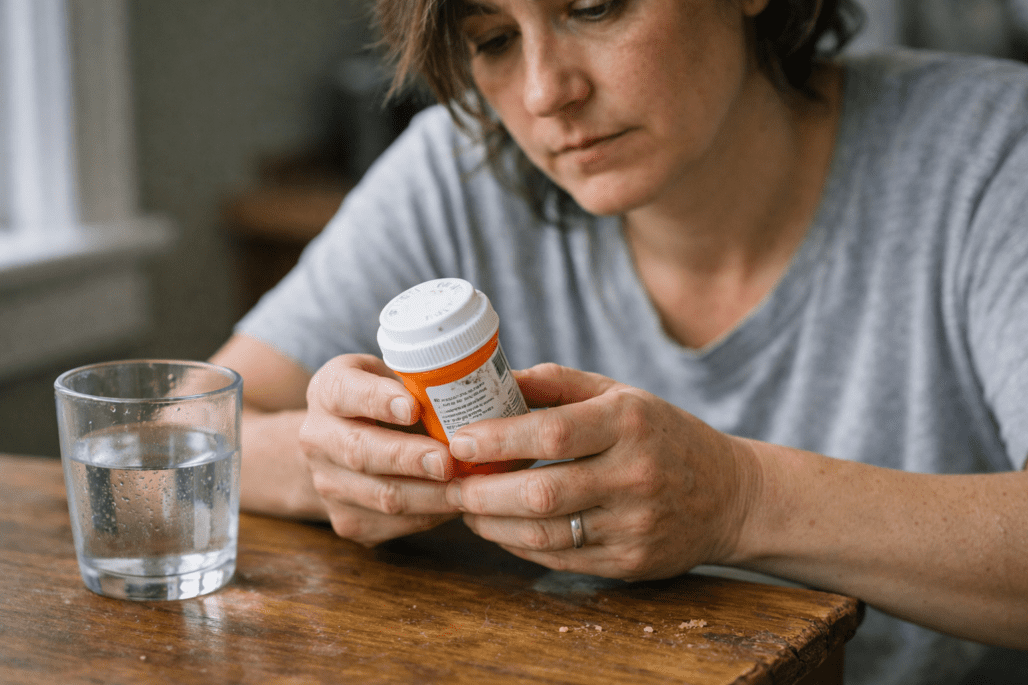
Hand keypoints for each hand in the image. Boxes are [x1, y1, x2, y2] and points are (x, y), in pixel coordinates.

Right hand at [300, 354, 461, 545]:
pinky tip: (455, 505)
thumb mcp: (390, 377)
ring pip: (380, 496)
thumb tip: (466, 399)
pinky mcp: (345, 520)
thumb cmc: (382, 403)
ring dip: (429, 496)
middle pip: (360, 452)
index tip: (412, 407)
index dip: (377, 400)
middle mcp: (317, 438)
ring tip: (466, 488)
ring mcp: (327, 483)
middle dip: (407, 458)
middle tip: (446, 460)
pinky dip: (429, 515)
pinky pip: (392, 523)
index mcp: (328, 391)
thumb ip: (415, 383)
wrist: (341, 447)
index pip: (346, 392)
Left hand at [444, 363, 759, 580]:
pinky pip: (561, 559)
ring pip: (546, 533)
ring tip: (466, 508)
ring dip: (493, 524)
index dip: (498, 439)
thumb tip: (492, 379)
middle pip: (542, 491)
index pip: (553, 432)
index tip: (458, 440)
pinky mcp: (631, 563)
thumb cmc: (662, 435)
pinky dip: (520, 546)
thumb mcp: (619, 394)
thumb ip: (556, 384)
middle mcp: (635, 474)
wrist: (730, 495)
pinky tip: (500, 530)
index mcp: (630, 422)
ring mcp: (635, 525)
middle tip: (449, 483)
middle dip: (482, 492)